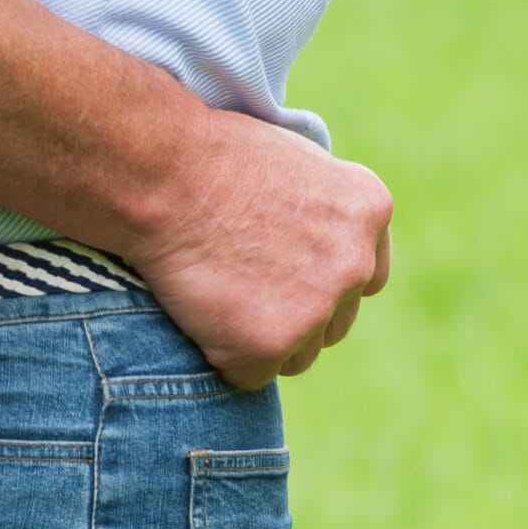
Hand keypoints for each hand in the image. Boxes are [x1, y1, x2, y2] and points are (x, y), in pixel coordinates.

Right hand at [131, 102, 392, 389]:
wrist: (160, 171)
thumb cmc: (209, 155)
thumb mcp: (290, 160)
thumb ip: (320, 210)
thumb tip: (315, 243)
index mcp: (367, 209)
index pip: (366, 273)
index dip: (321, 275)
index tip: (283, 266)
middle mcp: (356, 262)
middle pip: (335, 319)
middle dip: (293, 310)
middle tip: (238, 278)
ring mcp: (317, 309)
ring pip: (298, 354)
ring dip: (261, 337)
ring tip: (214, 289)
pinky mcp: (270, 345)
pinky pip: (249, 373)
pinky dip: (221, 353)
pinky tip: (197, 306)